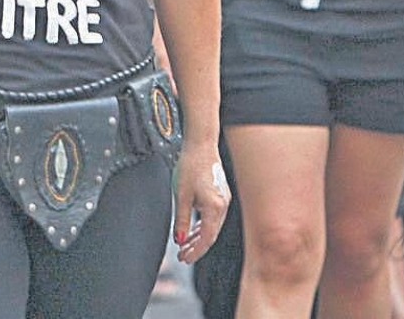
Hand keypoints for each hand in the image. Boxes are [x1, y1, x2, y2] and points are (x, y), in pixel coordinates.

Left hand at [173, 138, 229, 263]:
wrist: (201, 145)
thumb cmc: (190, 166)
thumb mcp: (181, 195)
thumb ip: (182, 220)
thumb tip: (180, 240)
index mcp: (215, 207)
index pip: (207, 238)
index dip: (195, 251)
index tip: (184, 258)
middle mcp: (223, 206)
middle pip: (211, 234)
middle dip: (196, 247)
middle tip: (182, 256)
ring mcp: (223, 200)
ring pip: (212, 226)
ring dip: (199, 237)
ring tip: (185, 246)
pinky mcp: (220, 195)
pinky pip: (213, 217)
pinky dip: (202, 226)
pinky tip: (193, 231)